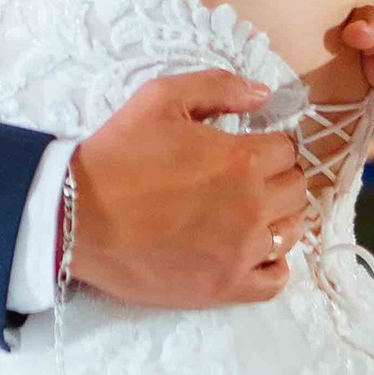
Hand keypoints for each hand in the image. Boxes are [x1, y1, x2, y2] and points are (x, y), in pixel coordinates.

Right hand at [69, 71, 306, 309]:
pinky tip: (252, 251)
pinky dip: (273, 263)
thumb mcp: (161, 98)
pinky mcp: (225, 287)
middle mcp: (252, 207)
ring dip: (277, 217)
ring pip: (291, 231)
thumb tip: (264, 94)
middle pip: (295, 189)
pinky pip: (275, 280)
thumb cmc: (118, 153)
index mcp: (242, 159)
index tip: (248, 149)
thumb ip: (219, 87)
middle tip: (245, 179)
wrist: (77, 216)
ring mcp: (241, 252)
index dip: (269, 145)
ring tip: (247, 213)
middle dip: (276, 178)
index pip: (288, 150)